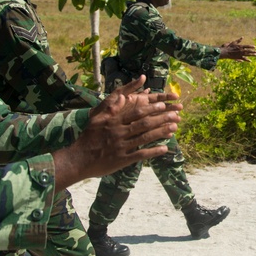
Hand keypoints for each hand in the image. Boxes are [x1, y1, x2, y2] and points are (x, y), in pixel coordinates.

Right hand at [54, 77, 181, 189]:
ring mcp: (121, 146)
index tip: (164, 103)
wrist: (79, 159)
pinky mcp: (122, 160)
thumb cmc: (89, 137)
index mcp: (114, 121)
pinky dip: (154, 151)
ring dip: (161, 132)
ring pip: (145, 137)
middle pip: (144, 123)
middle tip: (175, 114)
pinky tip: (165, 148)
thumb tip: (124, 95)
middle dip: (162, 118)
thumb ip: (112, 107)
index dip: (152, 107)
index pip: (137, 111)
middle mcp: (119, 132)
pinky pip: (141, 154)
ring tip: (174, 127)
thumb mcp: (97, 118)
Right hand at [219, 37, 255, 61]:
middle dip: (252, 51)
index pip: (247, 46)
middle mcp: (241, 50)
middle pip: (248, 51)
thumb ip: (239, 40)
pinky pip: (243, 59)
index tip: (255, 47)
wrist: (225, 52)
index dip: (251, 46)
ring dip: (251, 55)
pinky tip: (250, 61)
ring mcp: (240, 54)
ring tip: (255, 55)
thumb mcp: (234, 42)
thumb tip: (242, 37)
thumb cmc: (228, 46)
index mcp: (240, 46)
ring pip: (247, 55)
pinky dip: (247, 60)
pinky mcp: (238, 58)